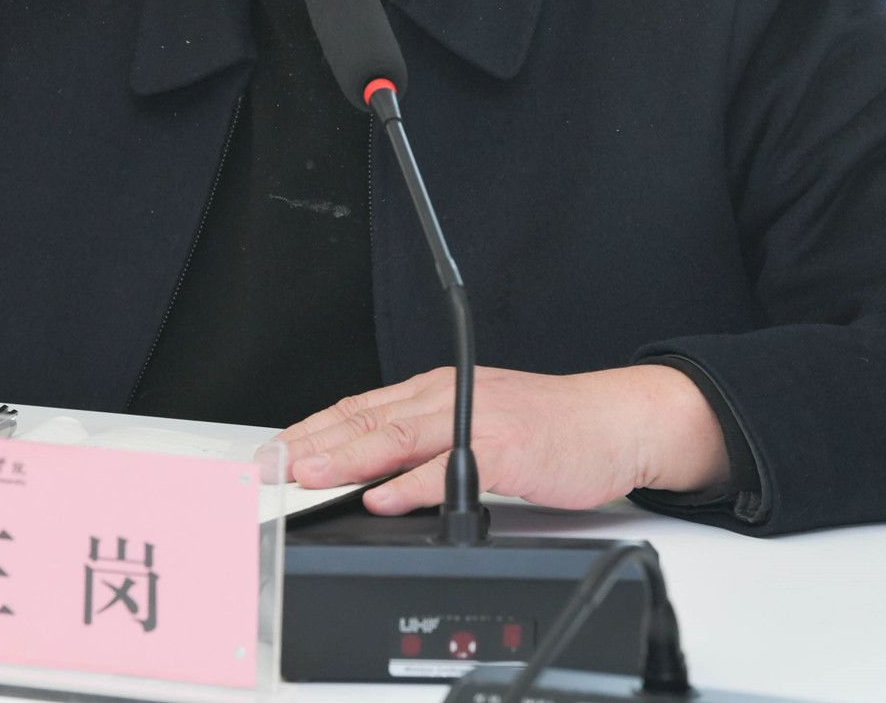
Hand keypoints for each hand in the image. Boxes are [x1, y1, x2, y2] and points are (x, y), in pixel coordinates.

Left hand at [276, 364, 729, 514]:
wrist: (618, 420)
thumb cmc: (550, 428)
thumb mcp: (476, 423)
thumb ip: (424, 445)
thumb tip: (369, 476)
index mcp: (437, 390)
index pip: (359, 408)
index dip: (311, 430)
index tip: (272, 453)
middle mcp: (450, 396)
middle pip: (367, 419)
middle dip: (312, 442)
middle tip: (267, 465)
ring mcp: (478, 419)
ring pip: (399, 435)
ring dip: (346, 456)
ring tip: (305, 473)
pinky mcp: (509, 448)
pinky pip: (453, 466)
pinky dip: (413, 484)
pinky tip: (382, 497)